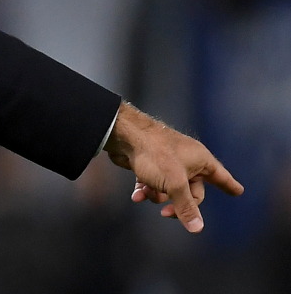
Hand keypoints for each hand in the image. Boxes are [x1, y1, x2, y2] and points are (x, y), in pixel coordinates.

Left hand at [104, 101, 242, 231]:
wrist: (123, 134)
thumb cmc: (155, 154)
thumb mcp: (174, 184)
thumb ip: (186, 207)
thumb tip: (197, 229)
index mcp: (200, 159)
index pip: (221, 176)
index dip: (229, 185)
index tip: (239, 191)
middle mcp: (186, 160)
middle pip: (192, 191)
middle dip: (179, 204)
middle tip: (166, 214)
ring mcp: (167, 162)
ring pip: (169, 189)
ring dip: (158, 196)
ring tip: (147, 193)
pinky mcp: (148, 164)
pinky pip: (152, 183)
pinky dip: (145, 190)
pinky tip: (136, 196)